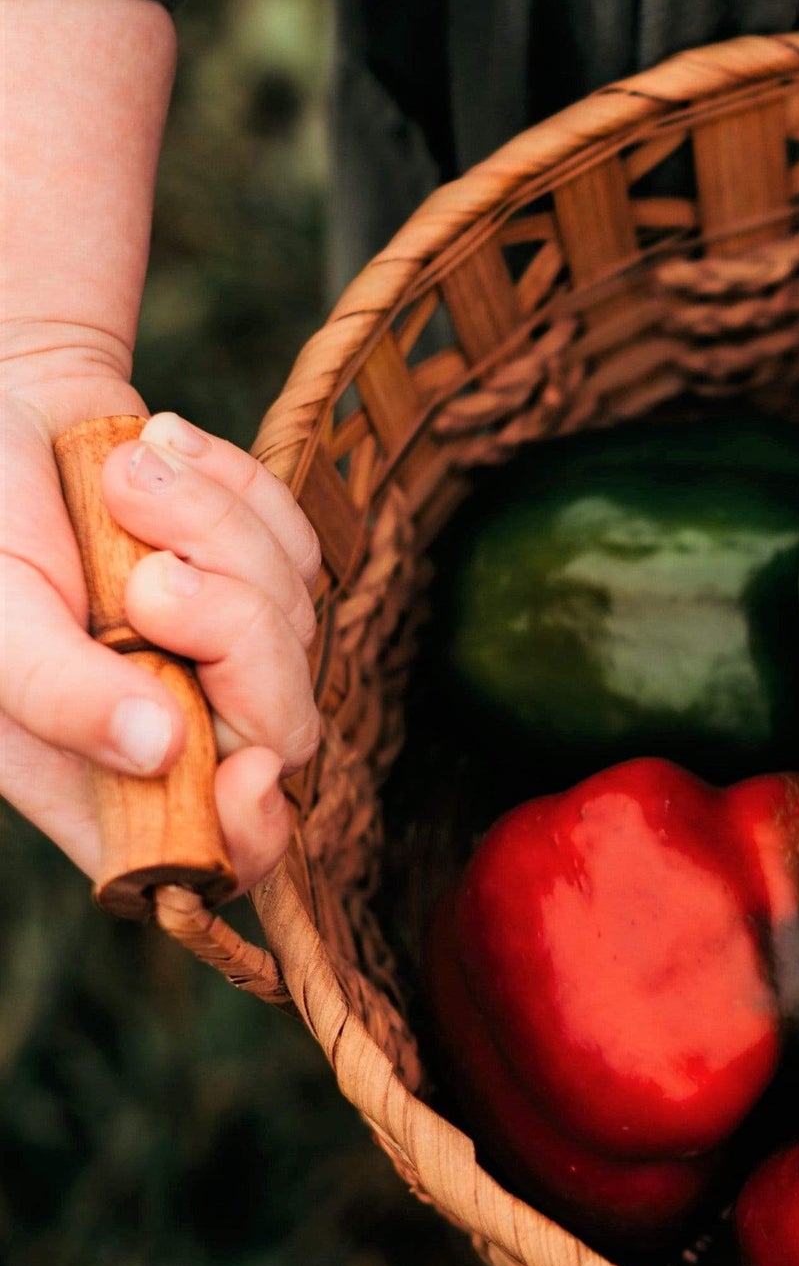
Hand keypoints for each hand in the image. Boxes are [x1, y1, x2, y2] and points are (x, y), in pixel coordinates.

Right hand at [0, 354, 320, 891]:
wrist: (6, 410)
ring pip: (296, 620)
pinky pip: (302, 542)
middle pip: (282, 729)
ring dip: (214, 532)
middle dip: (232, 636)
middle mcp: (176, 719)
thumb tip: (161, 751)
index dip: (248, 834)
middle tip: (150, 573)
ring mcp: (226, 647)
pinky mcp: (261, 569)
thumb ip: (57, 692)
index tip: (245, 771)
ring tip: (122, 478)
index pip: (212, 855)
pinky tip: (162, 453)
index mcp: (99, 770)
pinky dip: (237, 488)